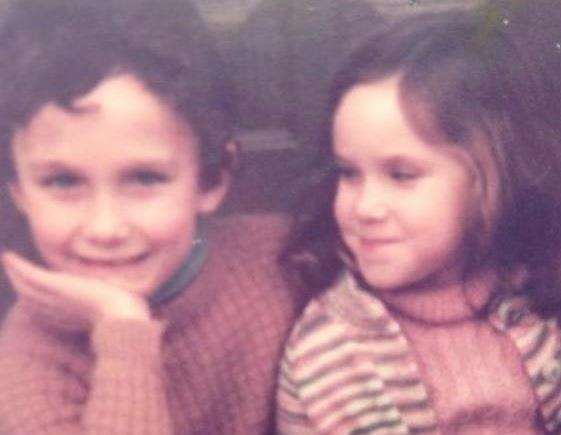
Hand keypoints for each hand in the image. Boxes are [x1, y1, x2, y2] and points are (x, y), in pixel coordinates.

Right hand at [2, 251, 150, 328]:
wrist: (122, 317)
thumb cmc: (128, 315)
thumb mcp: (120, 306)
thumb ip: (118, 304)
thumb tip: (133, 304)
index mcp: (72, 315)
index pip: (48, 307)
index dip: (39, 298)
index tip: (34, 289)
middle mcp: (58, 309)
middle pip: (31, 297)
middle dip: (22, 284)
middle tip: (14, 269)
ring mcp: (55, 298)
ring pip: (26, 287)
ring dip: (15, 273)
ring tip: (9, 262)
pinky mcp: (56, 286)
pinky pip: (30, 276)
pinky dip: (18, 267)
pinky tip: (8, 257)